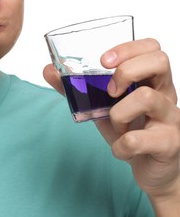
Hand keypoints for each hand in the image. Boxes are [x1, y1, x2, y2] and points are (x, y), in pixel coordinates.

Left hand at [43, 38, 179, 198]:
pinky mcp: (170, 143)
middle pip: (159, 60)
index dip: (127, 48)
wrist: (151, 169)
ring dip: (118, 114)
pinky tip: (121, 149)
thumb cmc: (130, 132)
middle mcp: (166, 94)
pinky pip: (138, 139)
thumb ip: (78, 89)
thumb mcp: (102, 107)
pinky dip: (120, 146)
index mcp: (151, 82)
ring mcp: (171, 117)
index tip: (103, 61)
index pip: (151, 48)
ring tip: (117, 127)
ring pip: (147, 98)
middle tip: (110, 92)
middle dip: (125, 71)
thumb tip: (48, 70)